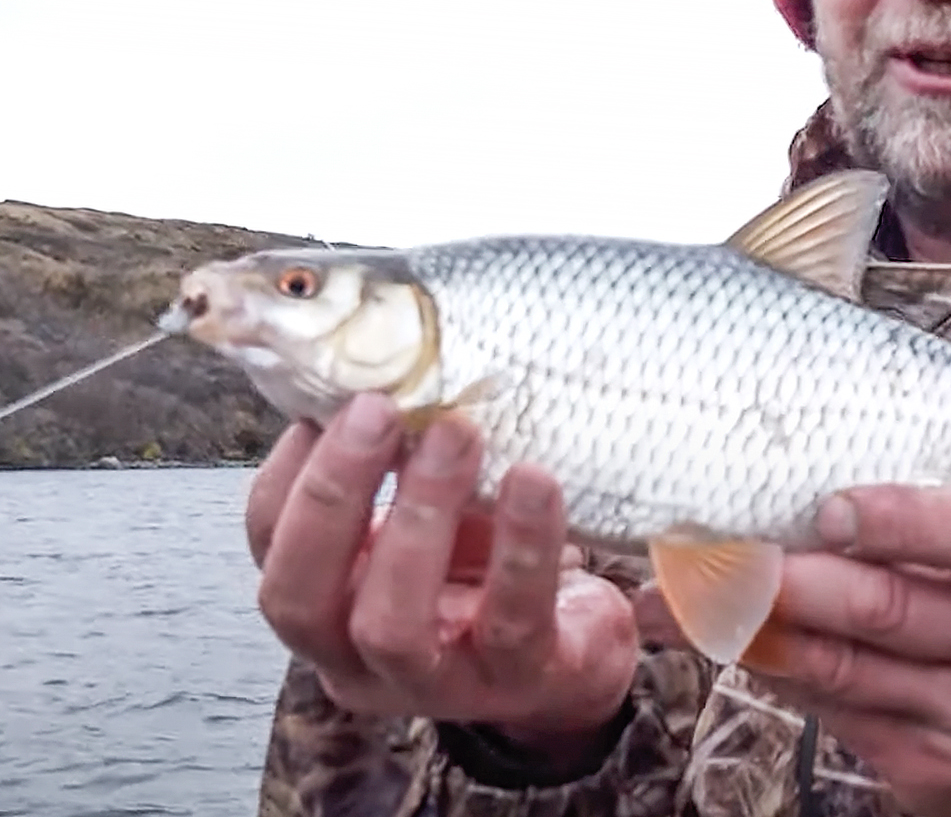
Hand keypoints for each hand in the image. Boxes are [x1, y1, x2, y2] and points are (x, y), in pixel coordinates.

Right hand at [245, 392, 638, 761]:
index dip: (285, 478)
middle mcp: (358, 660)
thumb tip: (383, 366)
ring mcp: (435, 684)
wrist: (579, 651)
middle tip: (380, 409)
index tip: (322, 405)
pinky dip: (522, 548)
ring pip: (391, 625)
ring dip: (419, 518)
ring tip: (457, 434)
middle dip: (332, 495)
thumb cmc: (486, 570)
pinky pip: (511, 621)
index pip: (270, 551)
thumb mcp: (432, 514)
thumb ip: (398, 462)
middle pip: (299, 597)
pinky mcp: (518, 682)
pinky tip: (534, 480)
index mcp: (327, 609)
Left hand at [640, 485, 950, 816]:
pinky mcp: (933, 770)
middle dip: (782, 579)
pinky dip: (771, 670)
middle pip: (885, 609)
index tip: (830, 507)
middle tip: (701, 552)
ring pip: (840, 667)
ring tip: (671, 598)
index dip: (906, 520)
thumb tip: (797, 483)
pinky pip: (831, 711)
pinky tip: (726, 641)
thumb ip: (933, 529)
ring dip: (745, 629)